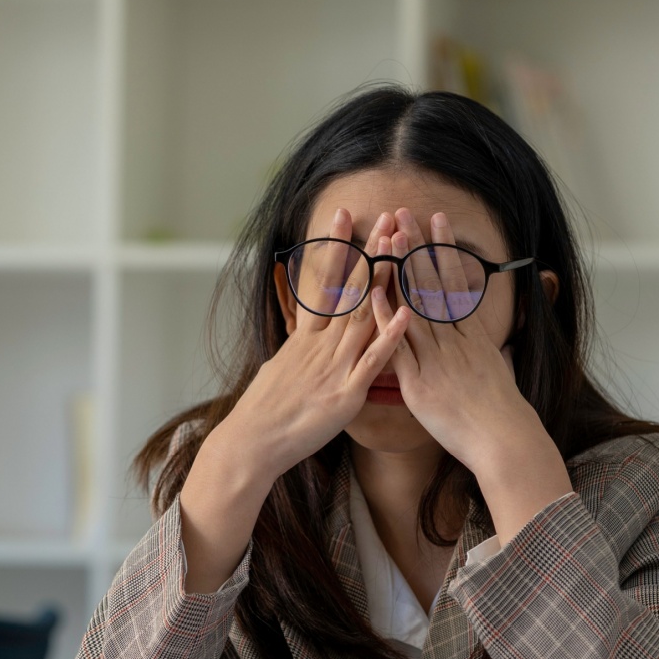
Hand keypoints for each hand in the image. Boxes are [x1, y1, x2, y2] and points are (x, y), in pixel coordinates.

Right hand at [215, 207, 410, 482]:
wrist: (252, 442)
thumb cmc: (265, 411)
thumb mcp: (280, 368)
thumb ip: (299, 349)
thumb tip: (302, 337)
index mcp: (306, 338)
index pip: (324, 282)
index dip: (336, 247)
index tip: (344, 215)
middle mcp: (321, 345)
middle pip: (351, 289)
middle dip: (370, 251)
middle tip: (385, 217)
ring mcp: (335, 366)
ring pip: (364, 315)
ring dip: (385, 280)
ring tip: (401, 247)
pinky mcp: (346, 393)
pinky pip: (372, 361)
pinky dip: (390, 336)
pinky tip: (406, 313)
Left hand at [372, 208, 572, 543]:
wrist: (503, 441)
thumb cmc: (502, 413)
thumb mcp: (498, 371)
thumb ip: (485, 350)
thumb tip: (485, 339)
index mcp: (472, 335)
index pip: (455, 282)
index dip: (443, 250)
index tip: (435, 221)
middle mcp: (454, 340)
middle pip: (433, 284)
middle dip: (417, 247)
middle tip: (404, 213)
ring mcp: (436, 358)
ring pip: (415, 305)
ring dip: (400, 270)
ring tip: (388, 237)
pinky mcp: (419, 382)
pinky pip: (399, 345)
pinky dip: (385, 318)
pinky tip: (373, 293)